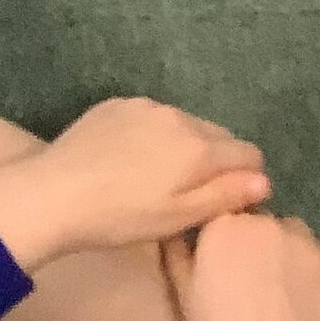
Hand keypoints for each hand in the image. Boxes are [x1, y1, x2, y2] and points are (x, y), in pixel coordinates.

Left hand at [0, 99, 269, 272]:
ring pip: (183, 123)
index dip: (245, 178)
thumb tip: (264, 180)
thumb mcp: (177, 218)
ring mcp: (145, 105)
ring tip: (157, 177)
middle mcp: (178, 116)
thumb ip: (224, 196)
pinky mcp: (117, 103)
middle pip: (217, 135)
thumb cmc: (121, 217)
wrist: (55, 193)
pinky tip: (130, 159)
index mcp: (199, 147)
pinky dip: (153, 134)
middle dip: (215, 160)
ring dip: (183, 145)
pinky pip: (151, 116)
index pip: (248, 153)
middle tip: (190, 192)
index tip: (226, 198)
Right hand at [164, 213, 319, 320]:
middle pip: (264, 220)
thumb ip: (177, 252)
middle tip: (257, 281)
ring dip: (291, 249)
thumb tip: (177, 230)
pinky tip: (315, 287)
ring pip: (297, 232)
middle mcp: (265, 222)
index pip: (228, 214)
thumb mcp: (183, 293)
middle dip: (260, 242)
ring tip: (287, 288)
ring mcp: (304, 242)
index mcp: (223, 225)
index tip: (230, 264)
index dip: (230, 239)